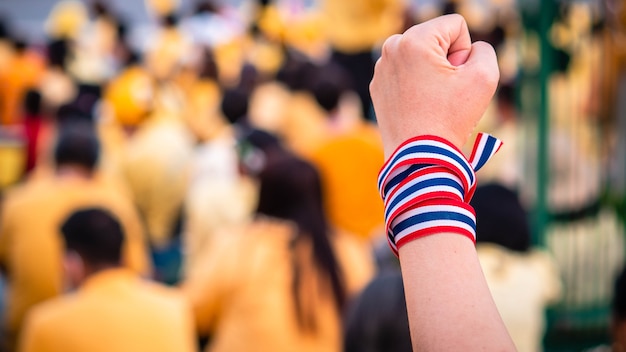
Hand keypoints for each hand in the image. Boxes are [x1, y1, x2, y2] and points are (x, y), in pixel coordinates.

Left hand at [370, 14, 498, 156]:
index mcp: (413, 39)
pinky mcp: (378, 87)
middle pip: (437, 40)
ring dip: (433, 74)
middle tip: (444, 92)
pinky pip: (408, 75)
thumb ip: (484, 50)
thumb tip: (467, 50)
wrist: (418, 158)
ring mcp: (381, 68)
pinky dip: (417, 87)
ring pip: (422, 58)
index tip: (455, 79)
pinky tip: (419, 107)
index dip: (465, 52)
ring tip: (431, 101)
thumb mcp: (485, 77)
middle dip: (447, 62)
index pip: (455, 26)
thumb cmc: (450, 119)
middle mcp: (391, 48)